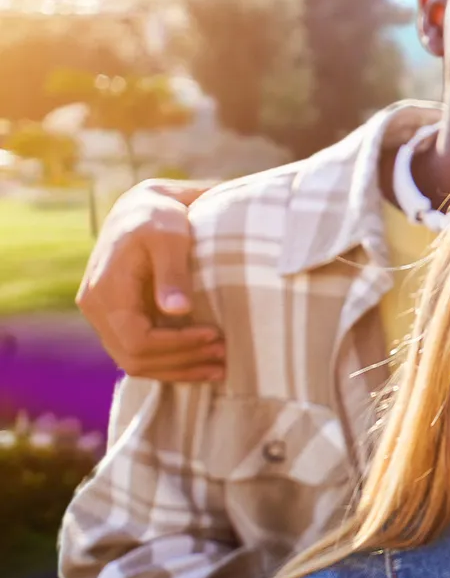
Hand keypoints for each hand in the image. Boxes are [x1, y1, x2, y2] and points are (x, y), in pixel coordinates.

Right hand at [76, 179, 224, 380]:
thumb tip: (177, 311)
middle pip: (135, 358)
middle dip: (182, 362)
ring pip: (135, 362)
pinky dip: (170, 363)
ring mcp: (104, 317)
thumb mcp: (169, 237)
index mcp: (105, 291)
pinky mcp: (118, 320)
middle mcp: (97, 309)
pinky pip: (139, 354)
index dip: (177, 346)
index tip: (215, 336)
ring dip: (178, 369)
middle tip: (224, 355)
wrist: (142, 207)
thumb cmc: (158, 217)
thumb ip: (173, 273)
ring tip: (219, 368)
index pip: (138, 339)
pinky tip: (201, 363)